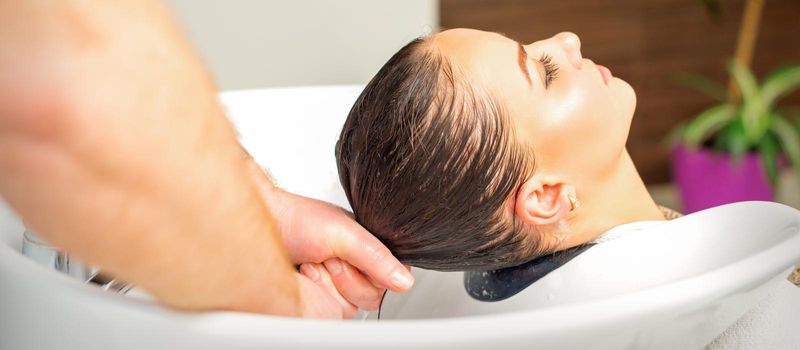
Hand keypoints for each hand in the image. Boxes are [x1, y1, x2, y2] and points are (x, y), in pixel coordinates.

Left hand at [247, 161, 413, 315]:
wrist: (266, 225)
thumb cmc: (298, 220)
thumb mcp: (344, 233)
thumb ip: (376, 256)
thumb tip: (404, 280)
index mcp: (369, 250)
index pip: (391, 278)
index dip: (366, 271)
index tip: (346, 256)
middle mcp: (356, 270)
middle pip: (372, 297)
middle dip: (345, 277)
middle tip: (327, 257)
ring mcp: (337, 288)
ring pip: (351, 309)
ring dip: (328, 285)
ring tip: (313, 264)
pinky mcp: (320, 303)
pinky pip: (332, 314)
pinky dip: (316, 293)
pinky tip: (305, 277)